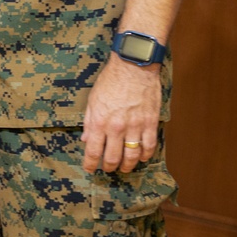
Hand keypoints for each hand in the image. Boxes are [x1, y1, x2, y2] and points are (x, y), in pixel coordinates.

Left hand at [81, 54, 160, 173]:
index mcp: (100, 121)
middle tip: (108, 169)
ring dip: (128, 165)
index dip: (90, 164)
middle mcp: (117, 127)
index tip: (89, 169)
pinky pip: (149, 145)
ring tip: (125, 168)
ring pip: (132, 155)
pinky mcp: (150, 122)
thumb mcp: (93, 100)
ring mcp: (135, 126)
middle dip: (109, 167)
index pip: (93, 150)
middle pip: (113, 157)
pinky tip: (142, 157)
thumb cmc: (111, 80)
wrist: (133, 66)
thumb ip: (89, 122)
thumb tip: (85, 139)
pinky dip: (145, 155)